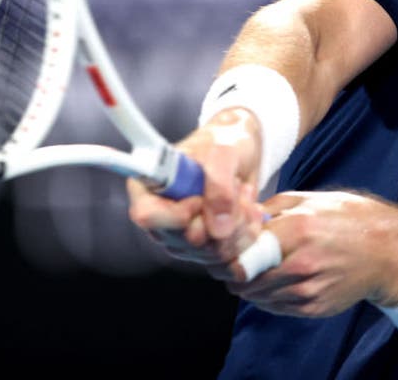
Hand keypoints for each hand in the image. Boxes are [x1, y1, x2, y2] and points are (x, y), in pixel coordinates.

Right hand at [127, 107, 264, 269]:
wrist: (242, 150)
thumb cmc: (224, 141)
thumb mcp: (224, 150)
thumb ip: (218, 183)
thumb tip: (217, 228)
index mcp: (149, 186)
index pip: (147, 216)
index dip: (177, 215)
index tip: (200, 198)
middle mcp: (160, 217)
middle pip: (184, 241)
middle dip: (220, 218)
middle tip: (235, 187)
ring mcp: (182, 237)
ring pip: (211, 253)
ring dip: (239, 223)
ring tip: (243, 193)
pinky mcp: (205, 248)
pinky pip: (230, 256)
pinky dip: (248, 232)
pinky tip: (249, 209)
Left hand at [225, 190, 397, 317]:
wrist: (388, 252)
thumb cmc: (351, 218)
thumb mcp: (310, 199)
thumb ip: (272, 208)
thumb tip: (240, 216)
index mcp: (298, 230)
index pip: (242, 252)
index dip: (226, 252)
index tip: (223, 248)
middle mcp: (301, 263)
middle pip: (244, 279)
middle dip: (232, 271)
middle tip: (232, 260)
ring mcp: (308, 290)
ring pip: (256, 296)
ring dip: (248, 285)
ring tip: (255, 269)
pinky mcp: (314, 308)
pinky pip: (275, 307)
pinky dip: (267, 296)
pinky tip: (275, 280)